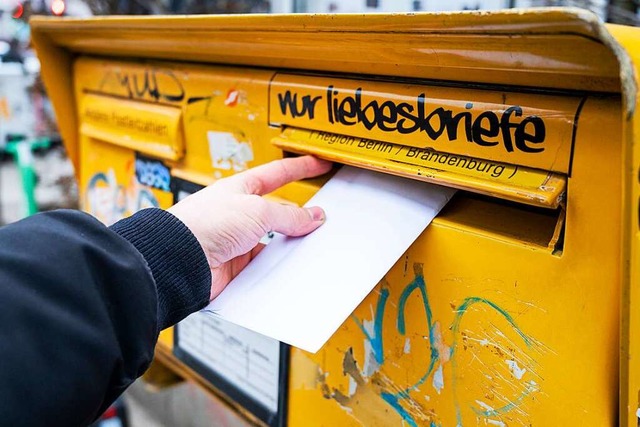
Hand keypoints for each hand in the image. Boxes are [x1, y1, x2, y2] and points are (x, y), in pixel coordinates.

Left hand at [168, 156, 331, 299]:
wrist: (180, 260)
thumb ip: (288, 215)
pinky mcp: (236, 266)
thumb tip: (312, 217)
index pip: (277, 174)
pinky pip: (264, 265)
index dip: (300, 167)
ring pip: (273, 241)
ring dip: (288, 245)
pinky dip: (276, 268)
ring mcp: (237, 240)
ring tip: (308, 247)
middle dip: (299, 215)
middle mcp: (239, 213)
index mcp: (241, 189)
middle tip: (322, 217)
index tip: (319, 164)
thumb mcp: (257, 211)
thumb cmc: (204, 224)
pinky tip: (286, 268)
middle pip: (277, 212)